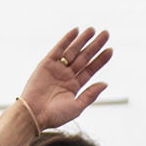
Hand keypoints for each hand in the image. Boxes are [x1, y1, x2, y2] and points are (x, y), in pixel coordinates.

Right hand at [0, 28, 110, 145]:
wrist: (34, 114)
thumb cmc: (55, 115)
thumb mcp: (77, 106)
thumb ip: (90, 94)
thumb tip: (105, 83)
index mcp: (74, 86)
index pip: (90, 69)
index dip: (100, 60)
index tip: (110, 50)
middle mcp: (66, 75)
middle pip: (84, 57)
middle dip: (95, 46)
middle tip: (106, 34)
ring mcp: (57, 68)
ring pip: (73, 51)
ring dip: (82, 40)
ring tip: (93, 29)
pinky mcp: (46, 63)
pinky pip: (58, 48)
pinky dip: (67, 39)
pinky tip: (76, 30)